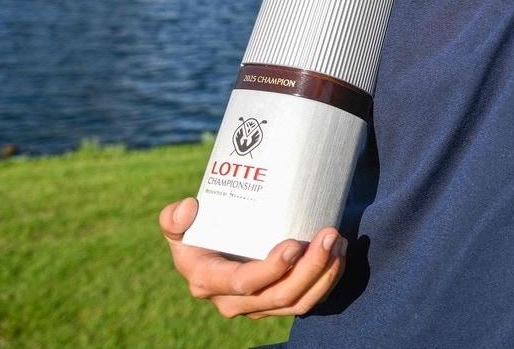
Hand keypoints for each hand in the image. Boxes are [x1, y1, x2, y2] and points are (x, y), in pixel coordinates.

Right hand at [158, 197, 348, 318]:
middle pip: (279, 295)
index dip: (270, 270)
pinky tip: (340, 255)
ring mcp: (257, 305)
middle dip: (311, 268)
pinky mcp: (276, 302)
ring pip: (298, 302)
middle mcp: (232, 301)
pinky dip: (328, 281)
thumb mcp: (177, 226)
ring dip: (325, 275)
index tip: (294, 245)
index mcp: (208, 281)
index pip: (243, 283)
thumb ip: (173, 218)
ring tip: (340, 242)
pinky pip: (307, 301)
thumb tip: (189, 207)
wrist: (211, 247)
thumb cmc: (196, 231)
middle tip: (330, 235)